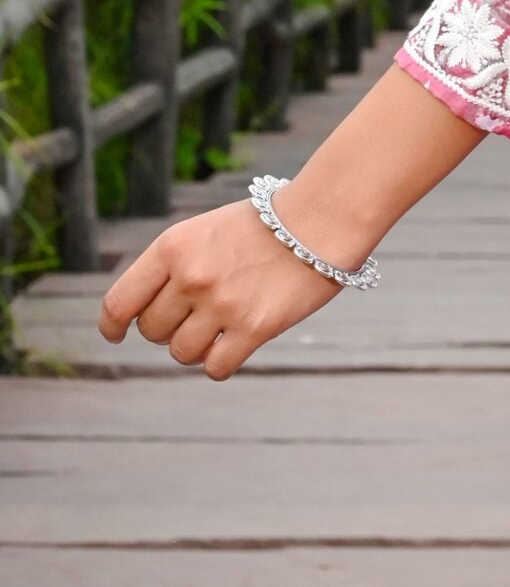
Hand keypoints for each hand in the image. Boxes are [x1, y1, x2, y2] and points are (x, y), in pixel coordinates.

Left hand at [97, 198, 341, 380]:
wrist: (320, 219)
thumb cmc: (263, 225)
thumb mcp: (204, 231)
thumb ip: (172, 267)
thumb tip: (142, 314)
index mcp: (173, 248)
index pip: (120, 302)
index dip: (112, 325)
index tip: (116, 335)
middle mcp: (191, 277)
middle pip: (152, 330)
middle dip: (167, 329)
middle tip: (195, 316)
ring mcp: (222, 304)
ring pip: (181, 353)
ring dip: (195, 347)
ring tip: (218, 329)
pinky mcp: (253, 328)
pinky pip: (215, 368)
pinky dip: (220, 363)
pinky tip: (233, 347)